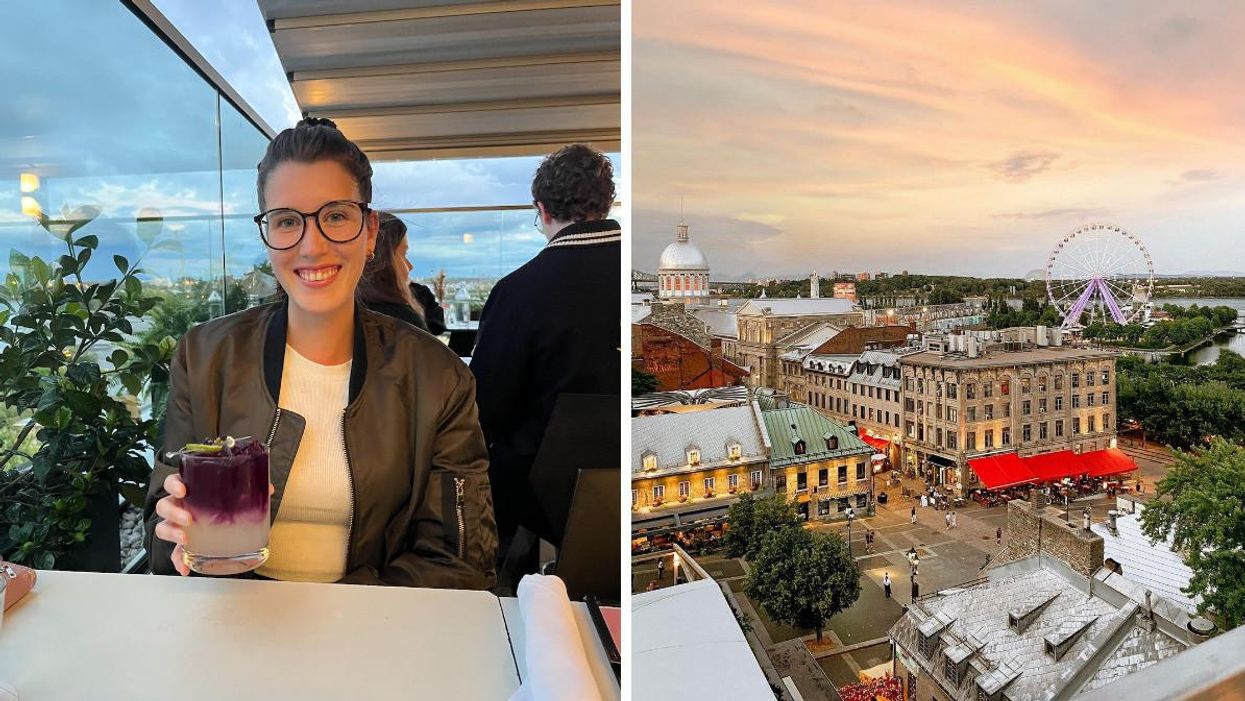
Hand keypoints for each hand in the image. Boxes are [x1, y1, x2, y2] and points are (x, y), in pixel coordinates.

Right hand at [154, 475, 275, 576]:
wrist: (229, 522)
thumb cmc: (225, 503)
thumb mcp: (237, 494)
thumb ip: (250, 489)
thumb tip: (268, 488)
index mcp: (190, 489)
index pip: (173, 482)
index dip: (173, 485)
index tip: (183, 490)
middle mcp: (180, 506)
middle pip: (164, 505)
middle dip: (173, 512)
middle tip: (188, 519)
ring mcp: (178, 525)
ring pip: (163, 527)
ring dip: (172, 534)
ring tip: (186, 540)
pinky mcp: (182, 544)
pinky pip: (175, 553)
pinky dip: (178, 561)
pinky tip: (185, 568)